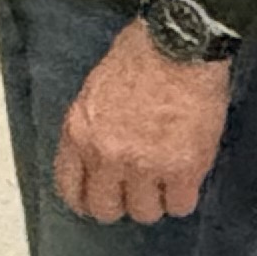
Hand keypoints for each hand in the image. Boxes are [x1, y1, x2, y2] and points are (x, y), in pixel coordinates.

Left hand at [53, 26, 231, 226]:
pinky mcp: (183, 168)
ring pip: (145, 212)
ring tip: (165, 179)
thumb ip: (92, 129)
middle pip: (106, 209)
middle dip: (121, 202)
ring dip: (155, 199)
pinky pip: (180, 205)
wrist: (181, 43)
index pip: (70, 189)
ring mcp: (145, 165)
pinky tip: (185, 179)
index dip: (87, 199)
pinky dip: (183, 196)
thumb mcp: (95, 91)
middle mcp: (106, 154)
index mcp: (79, 132)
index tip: (99, 197)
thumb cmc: (141, 54)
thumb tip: (97, 158)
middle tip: (136, 190)